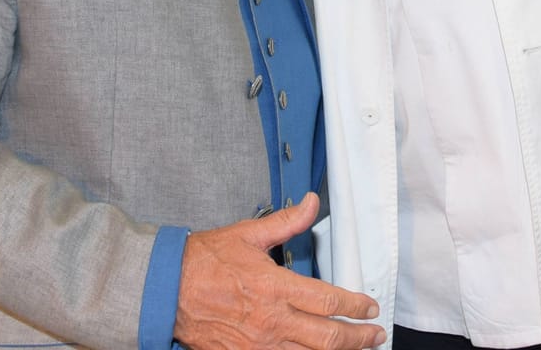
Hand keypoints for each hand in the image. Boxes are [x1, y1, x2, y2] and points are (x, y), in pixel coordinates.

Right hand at [174, 193, 383, 349]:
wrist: (165, 289)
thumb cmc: (203, 262)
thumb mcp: (248, 234)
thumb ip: (286, 222)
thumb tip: (311, 204)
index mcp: (275, 288)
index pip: (329, 301)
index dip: (357, 306)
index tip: (369, 307)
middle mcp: (271, 321)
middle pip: (328, 338)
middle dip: (359, 338)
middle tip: (374, 335)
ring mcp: (258, 345)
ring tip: (355, 348)